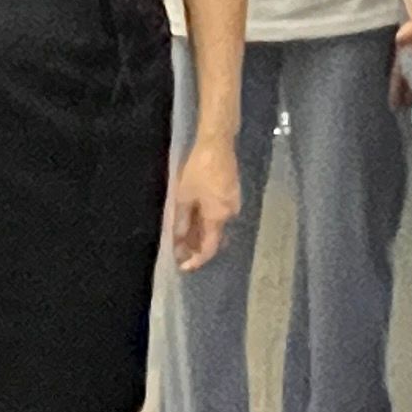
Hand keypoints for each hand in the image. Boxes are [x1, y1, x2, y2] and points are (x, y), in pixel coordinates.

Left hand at [166, 138, 241, 271]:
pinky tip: (193, 217)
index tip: (182, 267)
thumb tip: (178, 243)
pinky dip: (206, 220)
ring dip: (200, 233)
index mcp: (218, 217)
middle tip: (178, 250)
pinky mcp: (232, 193)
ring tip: (182, 235)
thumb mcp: (184, 198)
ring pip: (215, 225)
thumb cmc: (198, 170)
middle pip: (213, 238)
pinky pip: (218, 214)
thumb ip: (181, 223)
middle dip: (196, 246)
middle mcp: (230, 214)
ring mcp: (233, 202)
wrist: (217, 144)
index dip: (196, 260)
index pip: (209, 248)